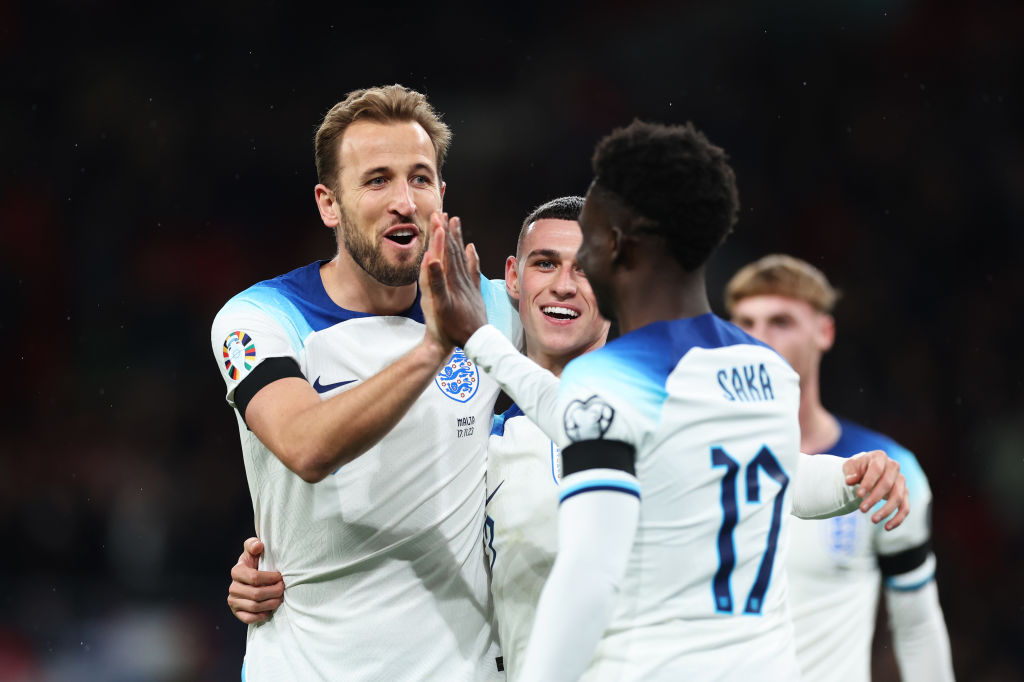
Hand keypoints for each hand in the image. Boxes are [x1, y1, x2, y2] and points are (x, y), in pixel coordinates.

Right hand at [227, 537, 283, 623]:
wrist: (249, 577)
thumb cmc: (255, 562)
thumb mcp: (253, 550)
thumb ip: (253, 544)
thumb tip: (258, 546)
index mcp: (237, 571)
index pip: (255, 578)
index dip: (270, 578)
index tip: (280, 577)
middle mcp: (233, 587)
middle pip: (256, 594)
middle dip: (274, 592)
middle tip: (283, 589)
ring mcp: (233, 601)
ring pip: (254, 607)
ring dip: (271, 604)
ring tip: (280, 598)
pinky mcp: (236, 612)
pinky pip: (249, 618)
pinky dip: (261, 615)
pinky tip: (269, 610)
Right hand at [421, 211, 488, 346]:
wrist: (475, 341)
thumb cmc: (454, 327)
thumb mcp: (440, 306)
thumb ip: (435, 282)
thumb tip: (430, 259)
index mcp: (452, 280)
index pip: (445, 252)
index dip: (440, 234)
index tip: (437, 216)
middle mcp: (462, 279)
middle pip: (454, 250)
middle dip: (448, 232)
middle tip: (443, 214)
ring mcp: (469, 284)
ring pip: (463, 257)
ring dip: (458, 240)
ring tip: (456, 223)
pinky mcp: (474, 291)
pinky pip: (473, 270)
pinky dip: (472, 257)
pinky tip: (472, 248)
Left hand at [842, 450, 909, 530]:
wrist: (865, 470)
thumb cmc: (857, 468)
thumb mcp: (850, 466)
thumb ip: (850, 472)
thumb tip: (850, 480)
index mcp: (880, 457)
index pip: (877, 470)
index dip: (868, 482)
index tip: (858, 495)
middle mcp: (894, 467)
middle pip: (888, 484)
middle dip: (875, 498)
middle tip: (862, 509)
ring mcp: (901, 481)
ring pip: (898, 497)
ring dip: (886, 510)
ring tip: (873, 520)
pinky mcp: (904, 494)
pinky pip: (905, 508)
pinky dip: (898, 519)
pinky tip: (887, 527)